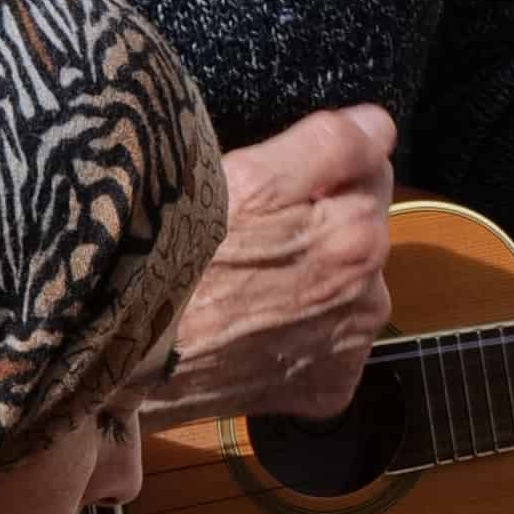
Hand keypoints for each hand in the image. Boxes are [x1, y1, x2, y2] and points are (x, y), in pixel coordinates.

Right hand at [163, 102, 399, 415]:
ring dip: (316, 276)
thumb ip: (329, 146)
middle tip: (252, 234)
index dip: (324, 163)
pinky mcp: (331, 387)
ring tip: (250, 284)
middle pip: (361, 226)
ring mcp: (350, 345)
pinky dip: (307, 332)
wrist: (133, 358)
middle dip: (321, 220)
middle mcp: (370, 291)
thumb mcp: (243, 178)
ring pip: (349, 283)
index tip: (277, 178)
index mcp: (356, 230)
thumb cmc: (176, 257)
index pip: (371, 164)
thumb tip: (380, 126)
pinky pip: (333, 341)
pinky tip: (259, 328)